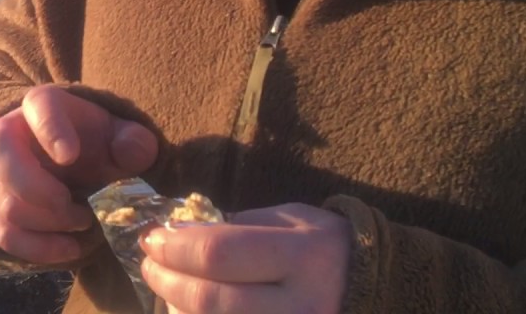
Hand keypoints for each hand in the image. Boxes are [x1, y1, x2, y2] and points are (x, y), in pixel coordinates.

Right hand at [0, 84, 158, 264]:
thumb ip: (133, 140)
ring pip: (4, 202)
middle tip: (78, 208)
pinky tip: (70, 248)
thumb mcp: (117, 135)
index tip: (69, 155)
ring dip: (47, 222)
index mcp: (41, 106)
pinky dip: (37, 248)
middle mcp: (6, 135)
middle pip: (0, 157)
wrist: (66, 160)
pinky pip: (2, 233)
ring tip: (84, 222)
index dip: (49, 130)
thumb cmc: (91, 142)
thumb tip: (132, 150)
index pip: (36, 106)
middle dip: (39, 190)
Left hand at [139, 203, 350, 313]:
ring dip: (177, 308)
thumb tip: (178, 234)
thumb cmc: (324, 247)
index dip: (175, 247)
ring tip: (170, 290)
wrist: (376, 289)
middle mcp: (302, 306)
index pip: (219, 253)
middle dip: (166, 280)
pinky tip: (190, 311)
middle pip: (210, 300)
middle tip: (149, 265)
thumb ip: (236, 227)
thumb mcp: (289, 220)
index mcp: (305, 256)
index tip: (152, 238)